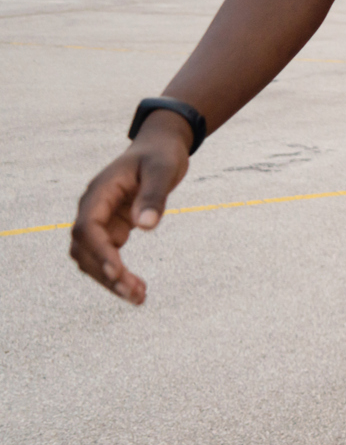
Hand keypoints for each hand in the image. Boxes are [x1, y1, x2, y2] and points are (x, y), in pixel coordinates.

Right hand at [70, 112, 191, 304]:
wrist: (158, 147)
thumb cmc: (160, 155)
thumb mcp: (162, 169)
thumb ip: (154, 196)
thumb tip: (145, 226)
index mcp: (99, 193)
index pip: (87, 228)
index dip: (99, 252)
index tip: (118, 272)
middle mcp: (92, 209)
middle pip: (85, 249)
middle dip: (106, 274)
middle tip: (135, 294)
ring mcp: (99, 220)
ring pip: (91, 258)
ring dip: (110, 280)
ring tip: (139, 298)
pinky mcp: (111, 229)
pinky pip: (107, 257)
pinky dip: (117, 274)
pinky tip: (138, 289)